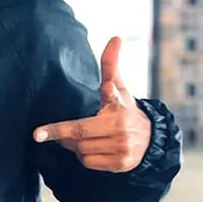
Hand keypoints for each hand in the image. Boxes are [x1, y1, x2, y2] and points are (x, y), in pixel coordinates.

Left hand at [33, 36, 150, 172]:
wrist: (152, 139)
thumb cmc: (125, 109)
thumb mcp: (118, 87)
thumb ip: (111, 64)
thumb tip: (116, 37)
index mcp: (116, 109)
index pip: (87, 117)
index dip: (67, 122)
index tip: (49, 125)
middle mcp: (120, 130)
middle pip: (77, 138)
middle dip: (64, 135)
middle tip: (62, 131)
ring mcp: (122, 148)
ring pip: (82, 152)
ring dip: (77, 146)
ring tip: (88, 137)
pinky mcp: (122, 164)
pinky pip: (89, 163)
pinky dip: (87, 157)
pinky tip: (96, 149)